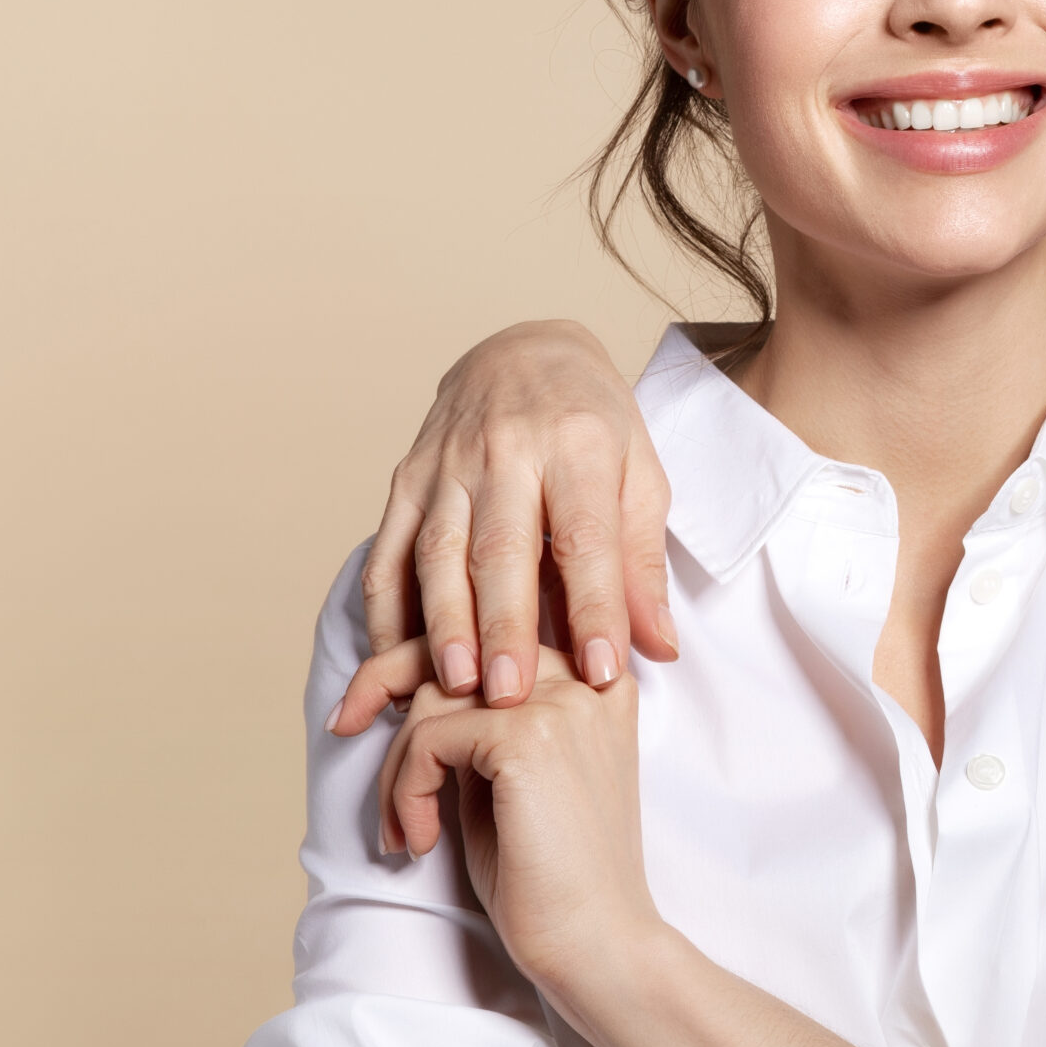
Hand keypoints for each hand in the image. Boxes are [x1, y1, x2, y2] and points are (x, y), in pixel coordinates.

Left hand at [351, 639, 662, 1001]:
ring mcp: (561, 702)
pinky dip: (405, 790)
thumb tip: (409, 691)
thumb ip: (483, 723)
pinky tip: (423, 839)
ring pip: (434, 693)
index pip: (492, 631)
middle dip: (383, 678)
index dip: (419, 662)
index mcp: (594, 680)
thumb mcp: (513, 780)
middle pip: (457, 638)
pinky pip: (429, 737)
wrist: (597, 944)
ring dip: (398, 764)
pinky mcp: (527, 737)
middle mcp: (587, 674)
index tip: (368, 712)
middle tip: (343, 724)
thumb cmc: (553, 876)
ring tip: (406, 828)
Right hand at [362, 320, 675, 710]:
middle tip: (510, 696)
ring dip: (443, 623)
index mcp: (577, 445)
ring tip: (456, 685)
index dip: (595, 609)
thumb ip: (643, 563)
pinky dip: (387, 610)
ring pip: (438, 552)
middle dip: (504, 627)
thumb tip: (658, 646)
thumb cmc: (594, 423)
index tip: (604, 673)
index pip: (586, 538)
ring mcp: (446, 464)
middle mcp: (506, 450)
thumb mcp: (640, 475)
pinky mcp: (405, 479)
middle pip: (501, 548)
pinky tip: (396, 658)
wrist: (524, 350)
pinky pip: (388, 550)